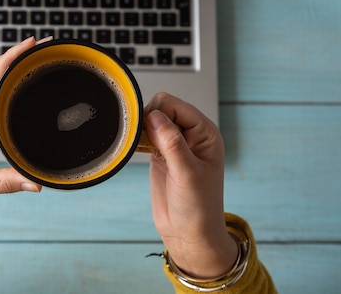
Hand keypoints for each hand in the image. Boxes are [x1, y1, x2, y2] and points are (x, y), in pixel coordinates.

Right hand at [144, 93, 236, 278]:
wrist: (189, 234)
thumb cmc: (198, 208)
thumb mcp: (187, 174)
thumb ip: (172, 143)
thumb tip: (154, 116)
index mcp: (205, 133)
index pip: (176, 106)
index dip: (158, 112)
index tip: (146, 129)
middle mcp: (191, 135)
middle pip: (162, 108)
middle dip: (148, 118)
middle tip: (141, 139)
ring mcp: (175, 144)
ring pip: (152, 119)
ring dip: (140, 128)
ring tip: (137, 144)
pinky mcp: (160, 154)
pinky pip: (145, 135)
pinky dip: (137, 138)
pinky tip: (134, 148)